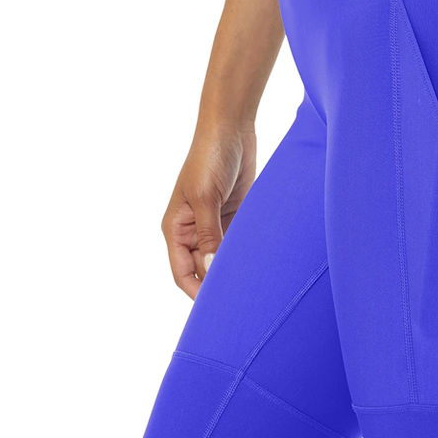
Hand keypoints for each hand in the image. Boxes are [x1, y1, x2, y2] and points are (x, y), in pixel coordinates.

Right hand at [161, 121, 256, 298]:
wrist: (232, 128)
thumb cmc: (209, 158)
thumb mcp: (206, 198)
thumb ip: (210, 234)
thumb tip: (211, 268)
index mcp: (176, 228)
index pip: (182, 272)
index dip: (196, 291)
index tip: (216, 308)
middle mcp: (194, 230)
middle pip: (203, 268)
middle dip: (218, 283)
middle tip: (241, 302)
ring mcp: (215, 223)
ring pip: (223, 257)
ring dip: (235, 267)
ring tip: (254, 286)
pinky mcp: (236, 214)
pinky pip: (239, 242)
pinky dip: (247, 252)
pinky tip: (262, 263)